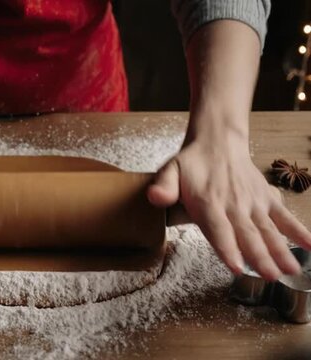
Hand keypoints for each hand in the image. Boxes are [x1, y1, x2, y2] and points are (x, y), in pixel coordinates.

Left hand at [147, 134, 310, 280]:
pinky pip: (285, 216)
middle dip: (259, 256)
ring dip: (281, 250)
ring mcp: (253, 202)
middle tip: (270, 276)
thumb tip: (155, 198)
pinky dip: (299, 230)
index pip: (218, 229)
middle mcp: (234, 204)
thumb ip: (164, 187)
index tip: (237, 266)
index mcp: (208, 202)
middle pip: (247, 234)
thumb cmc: (191, 164)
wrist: (217, 142)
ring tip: (291, 270)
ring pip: (268, 229)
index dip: (227, 248)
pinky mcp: (267, 199)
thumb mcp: (170, 171)